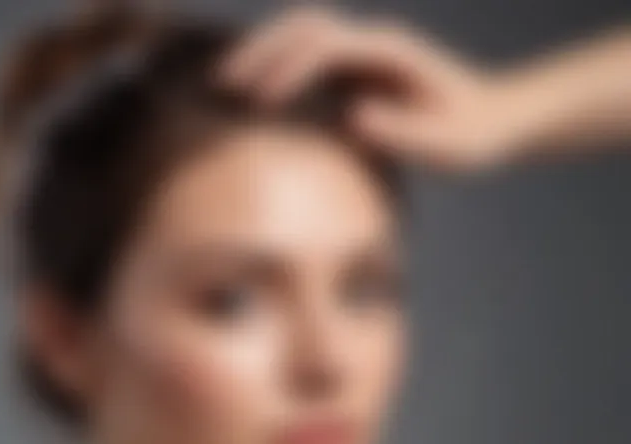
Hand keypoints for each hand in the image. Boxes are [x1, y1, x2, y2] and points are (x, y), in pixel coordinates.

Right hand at [216, 7, 521, 171]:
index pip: (328, 46)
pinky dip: (277, 69)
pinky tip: (255, 94)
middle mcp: (373, 43)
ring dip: (262, 53)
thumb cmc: (471, 135)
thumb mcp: (449, 145)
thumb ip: (406, 132)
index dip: (291, 68)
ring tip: (225, 86)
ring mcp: (363, 54)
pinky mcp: (357, 72)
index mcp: (393, 53)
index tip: (261, 101)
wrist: (492, 118)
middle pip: (306, 26)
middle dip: (261, 50)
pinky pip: (309, 60)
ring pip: (302, 35)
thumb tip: (353, 117)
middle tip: (223, 85)